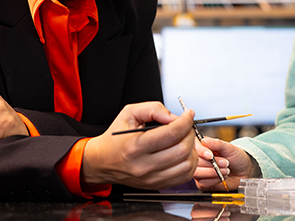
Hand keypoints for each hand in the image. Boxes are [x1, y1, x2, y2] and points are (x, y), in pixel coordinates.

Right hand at [81, 102, 197, 189]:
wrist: (102, 161)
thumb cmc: (115, 138)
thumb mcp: (129, 113)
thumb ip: (153, 109)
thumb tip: (174, 116)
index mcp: (135, 146)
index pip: (171, 134)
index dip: (185, 121)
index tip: (188, 115)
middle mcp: (143, 165)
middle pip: (182, 150)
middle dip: (190, 133)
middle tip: (186, 126)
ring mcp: (151, 178)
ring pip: (186, 165)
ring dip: (192, 150)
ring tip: (184, 140)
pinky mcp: (156, 185)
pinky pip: (184, 177)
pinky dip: (189, 163)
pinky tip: (182, 153)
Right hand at [193, 137, 256, 191]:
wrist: (244, 171)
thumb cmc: (236, 157)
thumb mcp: (229, 147)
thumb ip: (217, 143)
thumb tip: (204, 140)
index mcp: (203, 147)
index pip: (194, 147)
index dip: (201, 152)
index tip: (211, 155)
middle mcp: (199, 159)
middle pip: (194, 162)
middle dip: (211, 164)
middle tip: (225, 163)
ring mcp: (200, 171)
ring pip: (197, 173)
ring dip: (213, 173)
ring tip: (226, 170)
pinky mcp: (203, 183)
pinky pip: (202, 183)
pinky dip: (213, 181)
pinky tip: (221, 177)